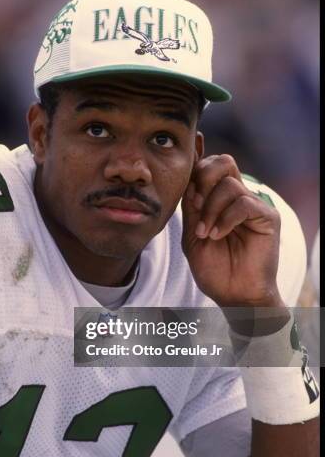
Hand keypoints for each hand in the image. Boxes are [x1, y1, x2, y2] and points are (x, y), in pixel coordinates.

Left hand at [181, 153, 283, 307]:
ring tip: (205, 233)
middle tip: (195, 205)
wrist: (233, 294)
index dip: (195, 173)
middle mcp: (238, 198)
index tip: (188, 198)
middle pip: (223, 162)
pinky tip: (217, 235)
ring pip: (229, 185)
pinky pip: (244, 203)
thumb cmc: (213, 268)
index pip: (209, 166)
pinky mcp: (268, 217)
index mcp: (219, 199)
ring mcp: (254, 206)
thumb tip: (189, 180)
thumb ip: (191, 208)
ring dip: (211, 209)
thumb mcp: (192, 235)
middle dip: (203, 179)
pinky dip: (226, 219)